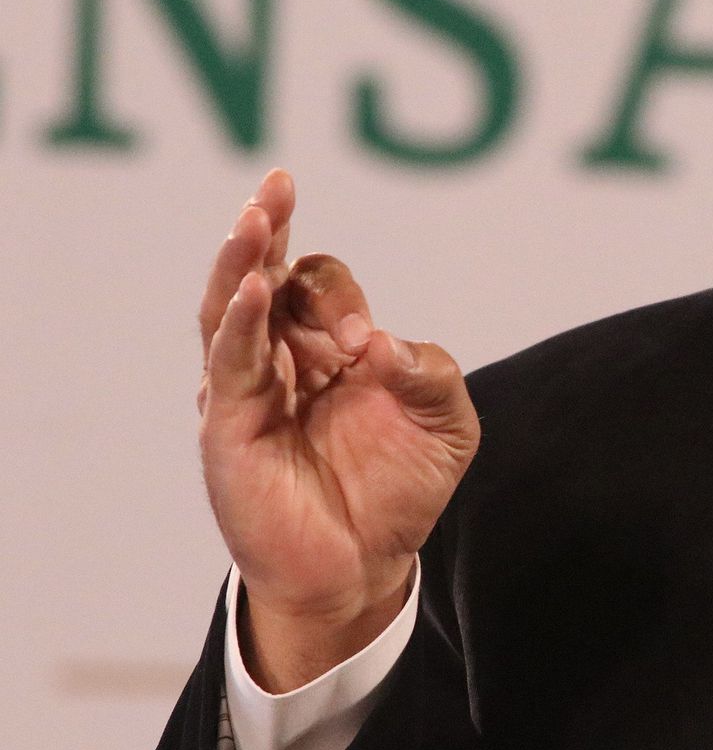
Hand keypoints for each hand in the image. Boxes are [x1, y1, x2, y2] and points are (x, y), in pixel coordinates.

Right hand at [198, 168, 478, 691]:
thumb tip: (382, 346)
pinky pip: (229, 364)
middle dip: (268, 226)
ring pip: (231, 307)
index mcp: (330, 346)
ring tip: (255, 215)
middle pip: (264, 275)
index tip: (370, 341)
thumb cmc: (399, 490)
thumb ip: (433, 376)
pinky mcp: (229, 426)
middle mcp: (282, 357)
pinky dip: (240, 323)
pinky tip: (252, 290)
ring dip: (241, 260)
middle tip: (277, 181)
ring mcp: (248, 388)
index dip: (340, 295)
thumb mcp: (447, 427)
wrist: (364, 568)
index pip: (317, 284)